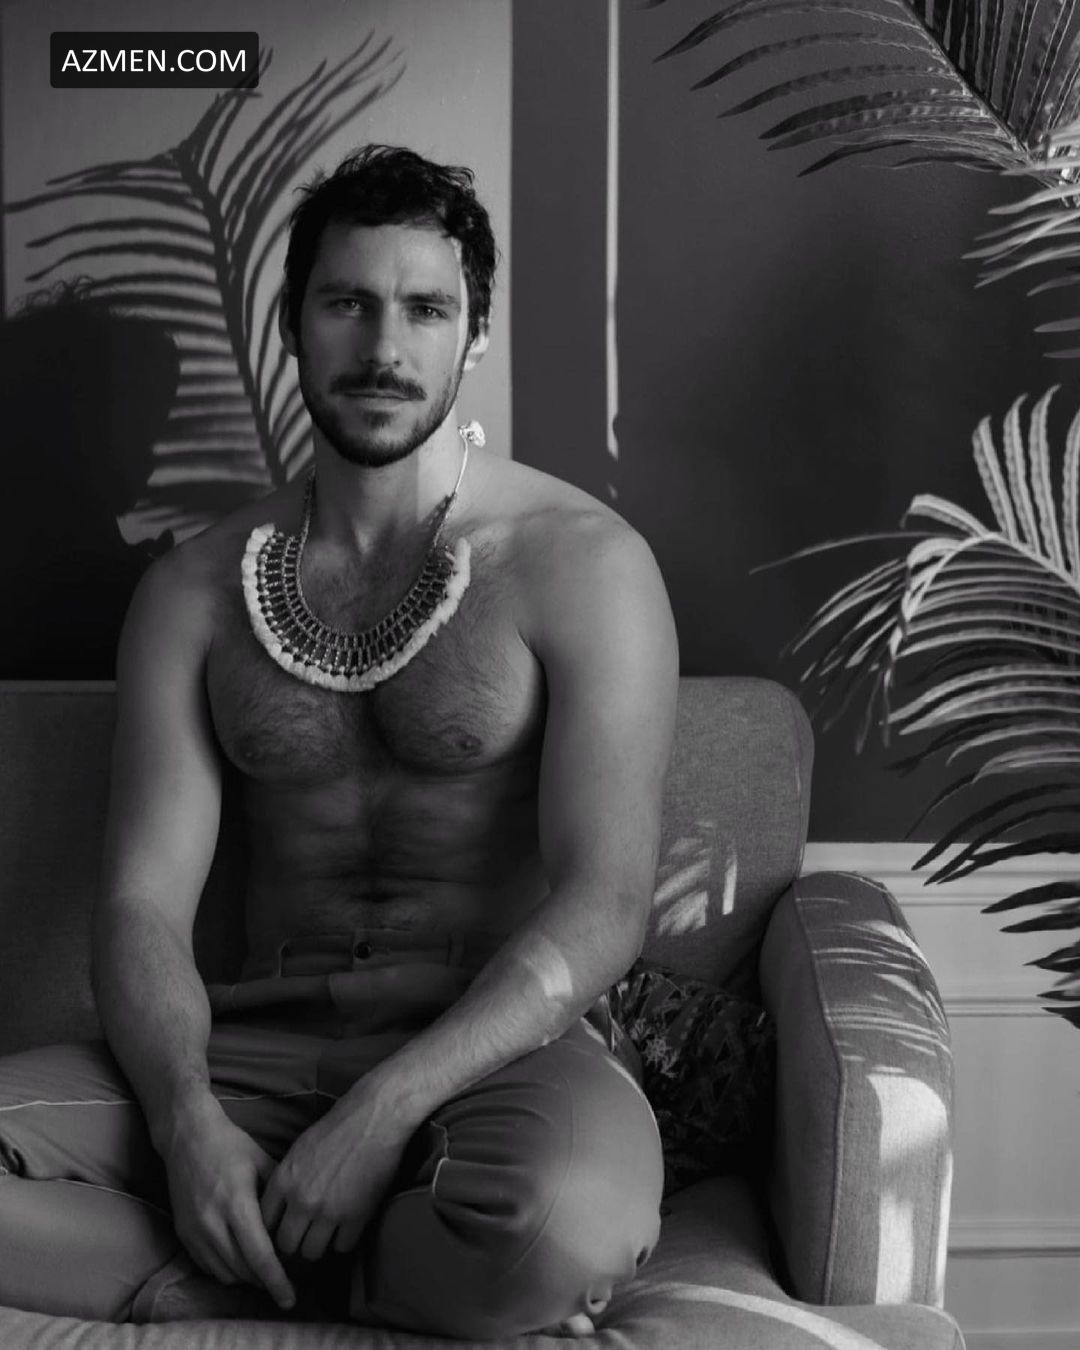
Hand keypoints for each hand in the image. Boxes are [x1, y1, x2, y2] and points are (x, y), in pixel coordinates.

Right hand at [160, 1099, 295, 1309]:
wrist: (187, 1136)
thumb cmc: (231, 1145)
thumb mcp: (263, 1163)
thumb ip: (280, 1196)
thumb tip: (301, 1223)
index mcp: (236, 1203)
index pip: (259, 1255)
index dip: (277, 1280)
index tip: (290, 1298)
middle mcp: (212, 1222)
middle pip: (244, 1270)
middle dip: (266, 1280)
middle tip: (286, 1279)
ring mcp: (194, 1230)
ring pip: (226, 1273)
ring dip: (248, 1277)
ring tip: (266, 1268)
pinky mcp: (183, 1234)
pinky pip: (209, 1267)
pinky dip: (228, 1270)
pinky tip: (242, 1259)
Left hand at [260, 1086, 411, 1263]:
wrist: (376, 1118)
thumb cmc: (339, 1126)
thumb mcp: (300, 1148)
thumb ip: (287, 1179)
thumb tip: (280, 1205)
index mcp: (284, 1180)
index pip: (263, 1223)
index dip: (272, 1230)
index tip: (281, 1230)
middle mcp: (302, 1200)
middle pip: (285, 1244)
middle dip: (294, 1242)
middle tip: (304, 1237)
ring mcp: (329, 1211)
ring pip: (311, 1252)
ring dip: (319, 1245)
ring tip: (326, 1235)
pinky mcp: (356, 1217)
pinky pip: (342, 1247)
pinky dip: (345, 1240)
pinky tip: (348, 1227)